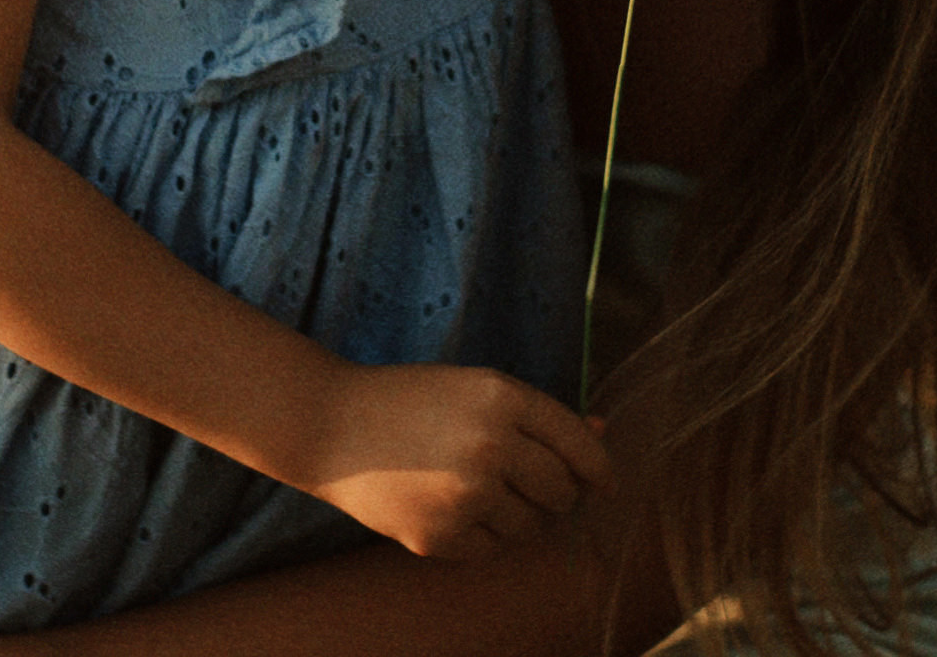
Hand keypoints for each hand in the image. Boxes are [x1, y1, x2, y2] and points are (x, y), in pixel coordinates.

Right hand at [298, 363, 611, 559]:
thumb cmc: (410, 399)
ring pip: (531, 526)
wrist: (333, 426)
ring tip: (481, 490)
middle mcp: (492, 446)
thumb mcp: (476, 388)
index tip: (604, 483)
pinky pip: (492, 549)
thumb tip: (602, 430)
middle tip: (531, 484)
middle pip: (562, 491)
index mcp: (504, 399)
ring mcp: (465, 495)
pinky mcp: (441, 535)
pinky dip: (484, 534)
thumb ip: (538, 414)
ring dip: (520, 515)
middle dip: (557, 493)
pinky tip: (452, 506)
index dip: (599, 467)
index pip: (579, 444)